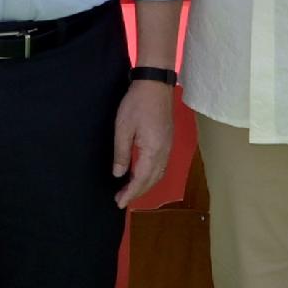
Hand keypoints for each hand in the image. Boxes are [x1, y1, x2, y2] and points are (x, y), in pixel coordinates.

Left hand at [111, 80, 176, 211]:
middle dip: (137, 192)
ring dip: (144, 185)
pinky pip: (160, 166)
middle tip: (120, 199)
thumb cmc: (136, 104)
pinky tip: (141, 175)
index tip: (119, 202)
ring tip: (129, 191)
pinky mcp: (167, 141)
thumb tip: (119, 174)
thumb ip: (122, 154)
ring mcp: (168, 147)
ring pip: (158, 174)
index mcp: (153, 151)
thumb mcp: (123, 128)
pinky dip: (151, 176)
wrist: (155, 84)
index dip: (130, 193)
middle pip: (152, 180)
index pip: (141, 179)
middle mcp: (164, 152)